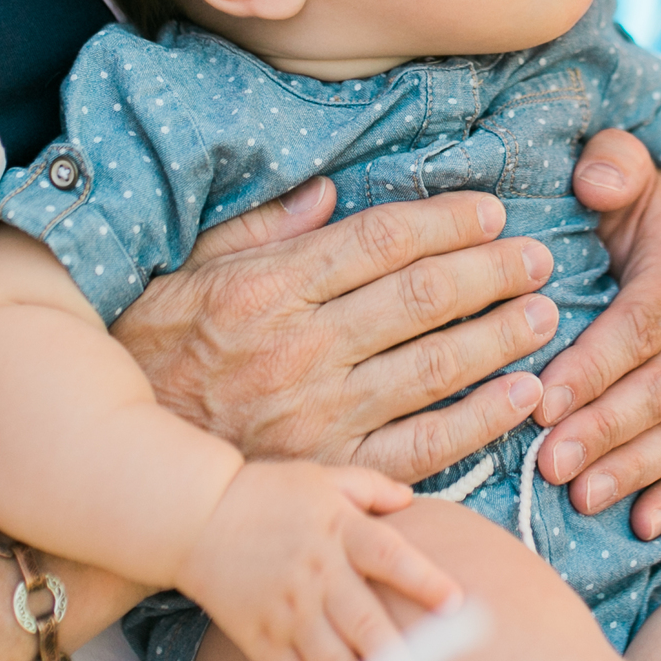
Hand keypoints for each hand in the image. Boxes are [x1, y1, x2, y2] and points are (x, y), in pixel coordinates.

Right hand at [110, 179, 559, 482]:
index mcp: (267, 288)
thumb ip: (262, 229)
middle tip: (539, 257)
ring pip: (434, 366)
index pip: (380, 242)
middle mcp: (300, 348)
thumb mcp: (189, 271)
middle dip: (490, 272)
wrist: (117, 459)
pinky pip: (424, 445)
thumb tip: (328, 190)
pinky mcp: (334, 471)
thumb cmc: (151, 352)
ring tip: (543, 313)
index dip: (446, 223)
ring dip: (499, 336)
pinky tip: (524, 394)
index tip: (492, 213)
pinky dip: (482, 420)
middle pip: (420, 298)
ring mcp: (320, 415)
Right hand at [179, 462, 459, 660]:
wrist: (197, 515)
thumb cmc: (269, 494)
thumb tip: (411, 501)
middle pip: (363, 624)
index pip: (390, 556)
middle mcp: (318, 573)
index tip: (456, 604)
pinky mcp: (261, 637)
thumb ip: (371, 488)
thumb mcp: (323, 478)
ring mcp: (288, 610)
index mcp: (341, 530)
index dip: (424, 579)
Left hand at [535, 129, 660, 538]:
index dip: (596, 366)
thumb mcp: (618, 166)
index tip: (545, 399)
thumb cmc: (619, 203)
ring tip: (581, 498)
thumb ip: (613, 163)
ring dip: (631, 469)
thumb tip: (596, 180)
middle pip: (659, 389)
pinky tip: (643, 525)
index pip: (639, 326)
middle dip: (605, 431)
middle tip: (550, 463)